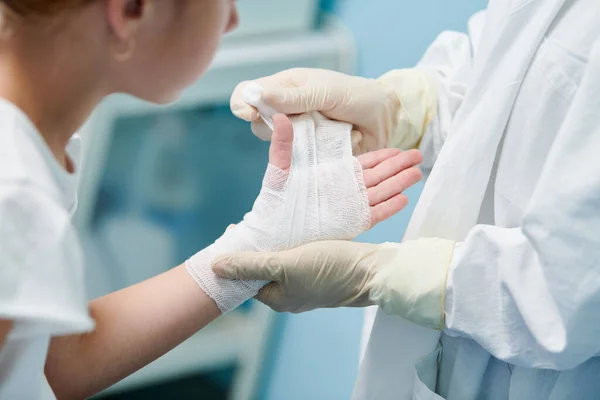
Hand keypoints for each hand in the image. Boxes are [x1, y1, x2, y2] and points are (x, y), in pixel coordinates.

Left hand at [213, 238, 454, 329]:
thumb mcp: (287, 264)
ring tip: (269, 219)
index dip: (237, 254)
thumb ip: (251, 265)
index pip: (247, 276)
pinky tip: (295, 226)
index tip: (234, 229)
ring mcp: (310, 283)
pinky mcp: (325, 271)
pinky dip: (295, 240)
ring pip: (284, 259)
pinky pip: (301, 254)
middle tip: (251, 220)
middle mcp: (293, 293)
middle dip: (257, 244)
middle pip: (265, 267)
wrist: (376, 271)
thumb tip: (215, 267)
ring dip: (276, 239)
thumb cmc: (331, 268)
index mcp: (279, 296)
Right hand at [231, 69, 400, 153]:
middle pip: (259, 127)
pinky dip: (320, 156)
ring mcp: (297, 138)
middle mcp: (285, 114)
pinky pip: (302, 164)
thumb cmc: (356, 96)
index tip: (253, 114)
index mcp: (283, 90)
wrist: (386, 119)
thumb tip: (254, 95)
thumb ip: (291, 96)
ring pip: (279, 149)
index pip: (245, 95)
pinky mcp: (310, 158)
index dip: (243, 105)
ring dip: (304, 142)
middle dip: (279, 129)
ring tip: (329, 130)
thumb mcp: (324, 91)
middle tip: (305, 121)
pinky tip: (338, 143)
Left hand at [269, 114, 422, 226]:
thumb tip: (281, 116)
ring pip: (381, 192)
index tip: (399, 148)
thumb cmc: (275, 201)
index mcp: (334, 176)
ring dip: (399, 182)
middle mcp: (346, 190)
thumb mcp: (279, 168)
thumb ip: (283, 144)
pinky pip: (374, 213)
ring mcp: (350, 207)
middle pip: (379, 176)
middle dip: (399, 166)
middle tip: (418, 155)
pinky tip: (404, 198)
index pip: (364, 164)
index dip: (382, 156)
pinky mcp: (351, 223)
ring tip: (417, 172)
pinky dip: (389, 207)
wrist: (273, 231)